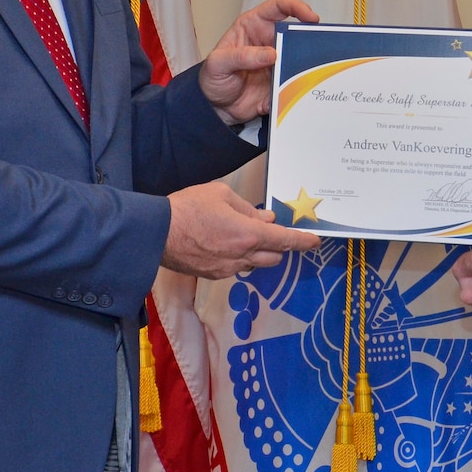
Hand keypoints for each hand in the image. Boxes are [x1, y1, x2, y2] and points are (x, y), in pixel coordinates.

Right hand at [161, 182, 318, 278]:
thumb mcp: (221, 195)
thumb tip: (266, 218)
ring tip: (243, 235)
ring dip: (259, 253)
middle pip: (275, 257)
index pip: (285, 241)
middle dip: (278, 245)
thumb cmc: (188, 208)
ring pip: (256, 265)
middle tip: (270, 230)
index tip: (316, 241)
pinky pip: (237, 268)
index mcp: (248, 234)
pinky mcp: (214, 275)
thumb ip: (248, 209)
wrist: (156, 233)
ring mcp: (228, 269)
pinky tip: (225, 244)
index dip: (303, 241)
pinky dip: (240, 257)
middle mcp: (242, 256)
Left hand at [199, 0, 319, 123]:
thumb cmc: (212, 78)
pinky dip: (294, 91)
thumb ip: (240, 56)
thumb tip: (270, 54)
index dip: (297, 7)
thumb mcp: (217, 64)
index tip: (310, 17)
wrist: (216, 108)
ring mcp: (278, 63)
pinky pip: (295, 84)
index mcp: (253, 26)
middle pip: (295, 33)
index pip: (279, 7)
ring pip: (299, 59)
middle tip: (312, 51)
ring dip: (303, 68)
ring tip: (300, 78)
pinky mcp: (282, 82)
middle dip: (306, 40)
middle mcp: (269, 42)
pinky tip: (281, 99)